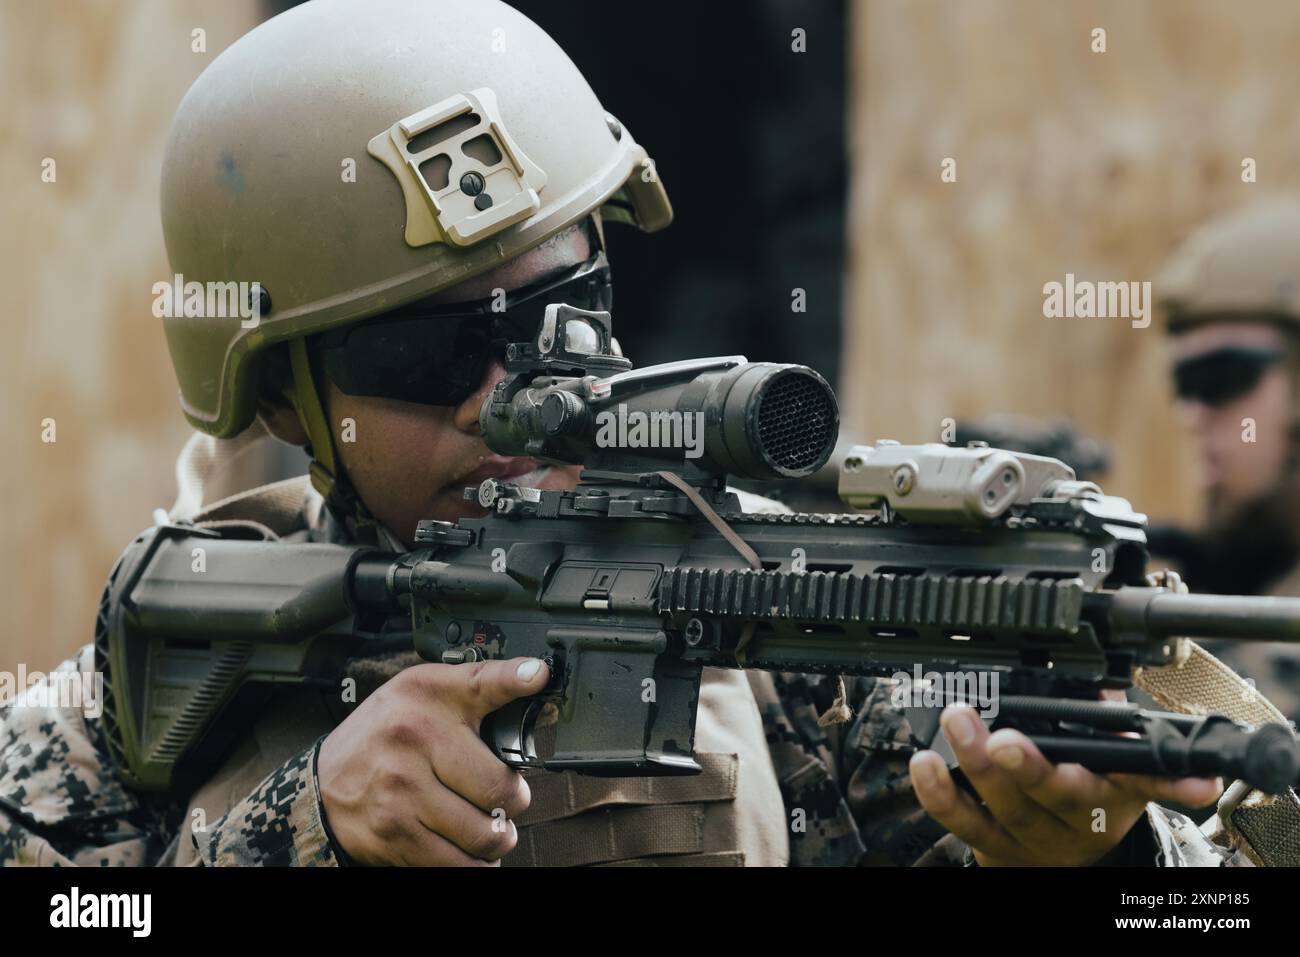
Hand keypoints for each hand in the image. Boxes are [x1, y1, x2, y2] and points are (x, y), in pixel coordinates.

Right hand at [317, 657, 548, 865]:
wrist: (322, 785)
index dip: (516, 679)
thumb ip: (480, 682)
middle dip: (515, 800)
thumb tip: (535, 674)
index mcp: (426, 700)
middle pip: (498, 786)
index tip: (538, 676)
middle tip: (510, 799)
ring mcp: (402, 793)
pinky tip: (472, 849)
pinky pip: (456, 863)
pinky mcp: (395, 836)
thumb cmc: (384, 734)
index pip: (480, 683)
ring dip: (498, 837)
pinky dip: (474, 863)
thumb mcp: (422, 691)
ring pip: (483, 832)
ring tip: (494, 827)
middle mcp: (413, 742)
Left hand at [909, 703, 1221, 865]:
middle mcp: (1075, 819)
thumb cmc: (1086, 797)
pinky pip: (963, 824)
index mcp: (1113, 795)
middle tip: (1004, 736)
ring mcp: (1031, 836)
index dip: (1158, 781)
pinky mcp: (991, 847)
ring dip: (977, 768)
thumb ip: (1109, 723)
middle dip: (1030, 765)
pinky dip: (940, 796)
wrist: (1062, 864)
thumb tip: (1102, 683)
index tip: (1176, 774)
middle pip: (1057, 795)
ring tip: (957, 723)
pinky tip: (923, 765)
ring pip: (1006, 808)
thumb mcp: (1115, 768)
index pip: (1137, 784)